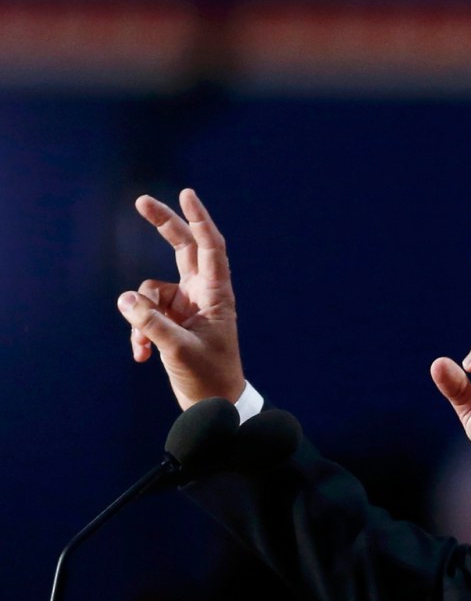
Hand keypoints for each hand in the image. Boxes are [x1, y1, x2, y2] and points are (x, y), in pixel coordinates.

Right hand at [116, 188, 244, 409]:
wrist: (215, 405)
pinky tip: (142, 355)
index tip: (186, 195)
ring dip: (139, 315)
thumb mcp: (179, 350)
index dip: (199, 220)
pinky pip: (144, 313)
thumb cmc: (209, 378)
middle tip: (141, 200)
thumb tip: (125, 299)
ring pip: (150, 291)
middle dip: (163, 225)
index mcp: (216, 294)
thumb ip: (151, 324)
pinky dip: (139, 331)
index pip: (210, 248)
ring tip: (146, 346)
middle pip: (182, 249)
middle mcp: (202, 294)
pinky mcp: (171, 321)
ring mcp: (185, 306)